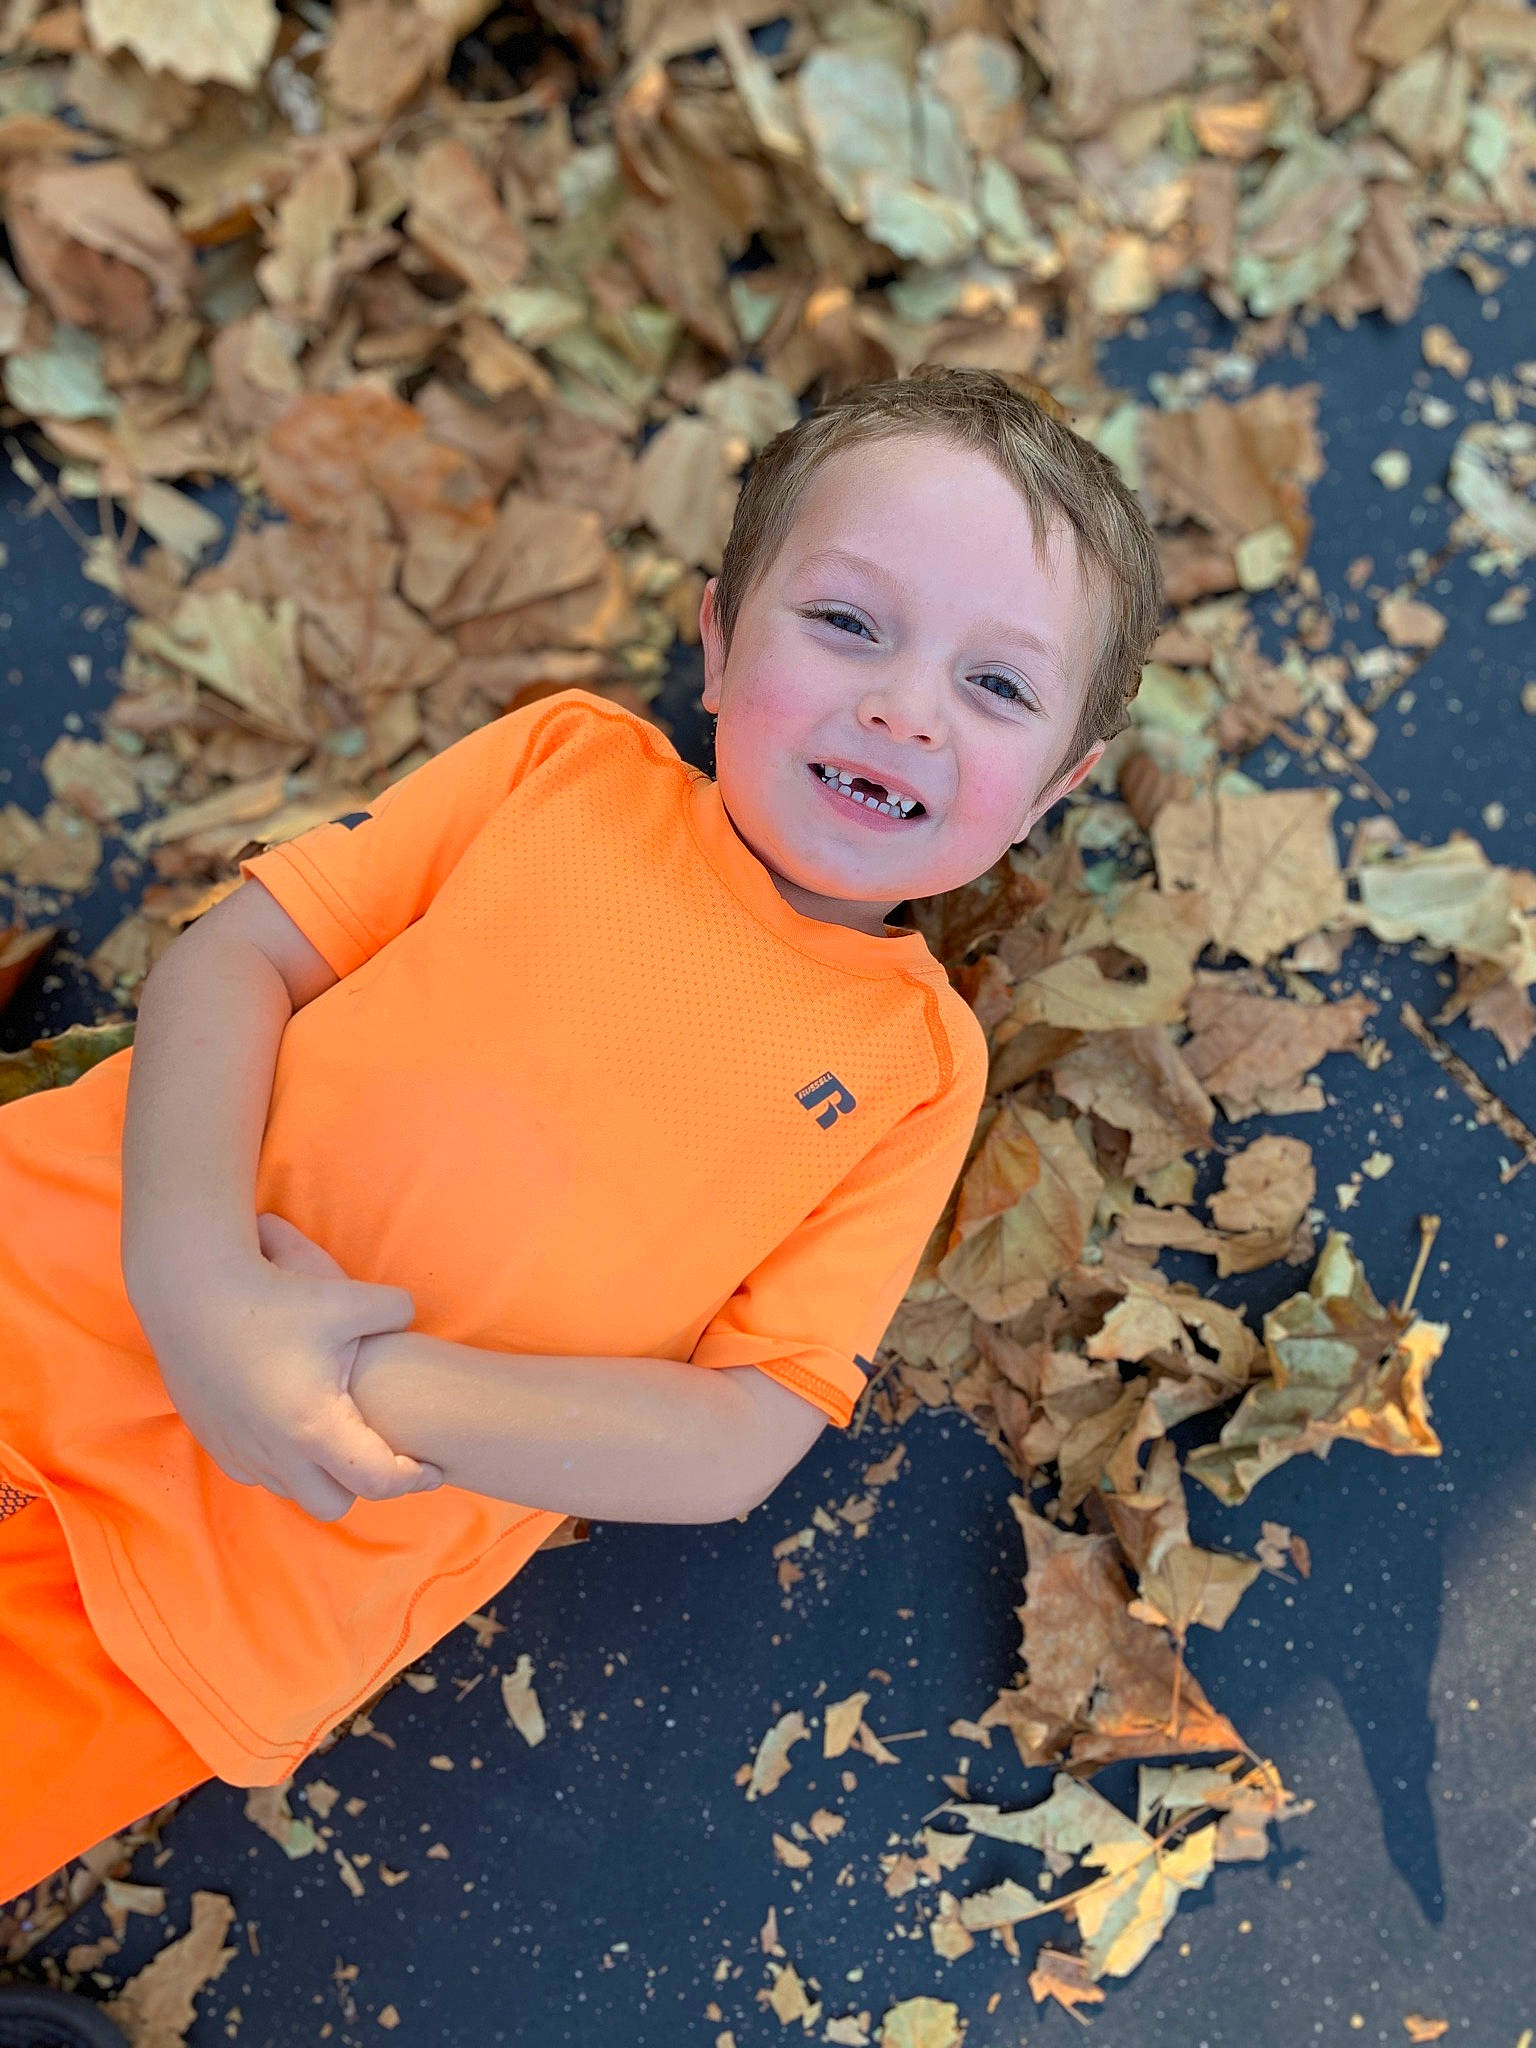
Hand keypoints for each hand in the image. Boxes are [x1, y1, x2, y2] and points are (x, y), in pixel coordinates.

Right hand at [138, 1211, 443, 1523]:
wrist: (193, 1293)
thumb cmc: (274, 1298)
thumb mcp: (349, 1298)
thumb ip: (396, 1312)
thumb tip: (408, 1323)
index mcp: (315, 1428)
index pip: (377, 1481)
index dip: (414, 1479)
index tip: (432, 1468)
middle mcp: (276, 1453)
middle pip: (333, 1505)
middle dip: (361, 1485)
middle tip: (379, 1450)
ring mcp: (240, 1452)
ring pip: (292, 1491)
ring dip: (319, 1474)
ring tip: (336, 1435)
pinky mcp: (214, 1442)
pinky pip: (258, 1473)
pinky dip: (282, 1462)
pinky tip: (292, 1424)